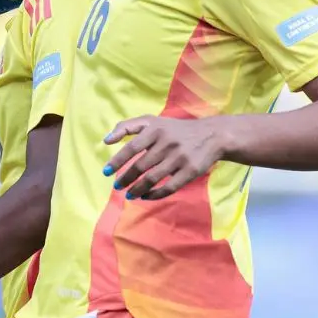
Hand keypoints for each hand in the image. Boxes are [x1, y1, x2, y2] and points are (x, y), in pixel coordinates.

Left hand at [102, 116, 223, 199]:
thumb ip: (128, 126)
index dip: (117, 161)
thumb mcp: (153, 121)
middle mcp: (167, 143)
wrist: (211, 135)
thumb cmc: (175, 129)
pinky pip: (169, 187)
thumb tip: (106, 140)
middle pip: (141, 165)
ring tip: (129, 194)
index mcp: (156, 129)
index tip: (106, 172)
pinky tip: (146, 196)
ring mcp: (179, 158)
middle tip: (117, 186)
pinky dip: (155, 194)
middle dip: (126, 178)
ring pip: (153, 178)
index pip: (132, 147)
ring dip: (137, 189)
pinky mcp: (190, 171)